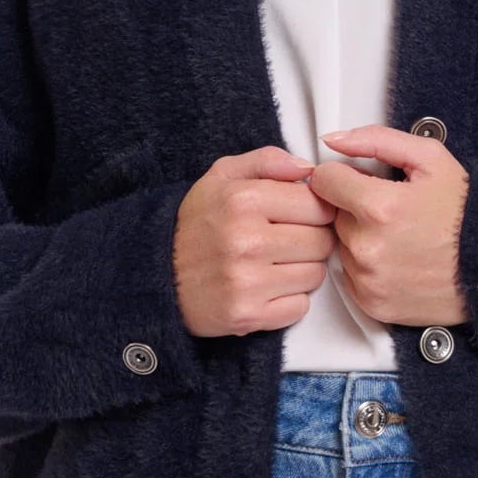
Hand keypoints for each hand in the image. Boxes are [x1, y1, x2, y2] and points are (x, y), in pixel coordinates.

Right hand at [173, 146, 337, 337]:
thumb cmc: (195, 224)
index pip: (317, 204)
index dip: (314, 209)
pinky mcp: (247, 315)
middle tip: (285, 240)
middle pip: (322, 240)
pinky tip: (266, 288)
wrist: (155, 274)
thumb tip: (308, 168)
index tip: (299, 215)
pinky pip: (300, 307)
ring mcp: (247, 282)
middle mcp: (246, 241)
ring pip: (315, 274)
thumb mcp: (221, 177)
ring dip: (302, 270)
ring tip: (273, 263)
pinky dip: (290, 300)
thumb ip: (267, 161)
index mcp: (243, 200)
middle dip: (311, 239)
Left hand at [307, 125, 470, 327]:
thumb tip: (333, 140)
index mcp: (379, 207)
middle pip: (334, 214)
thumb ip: (376, 140)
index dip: (344, 176)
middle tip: (394, 211)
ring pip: (342, 246)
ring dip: (362, 238)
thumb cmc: (467, 212)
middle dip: (356, 207)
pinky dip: (368, 268)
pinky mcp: (373, 304)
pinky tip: (399, 260)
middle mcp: (368, 248)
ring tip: (401, 237)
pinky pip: (351, 277)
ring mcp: (370, 280)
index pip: (325, 181)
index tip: (363, 181)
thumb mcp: (430, 159)